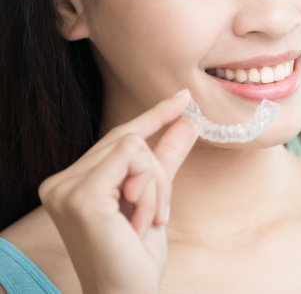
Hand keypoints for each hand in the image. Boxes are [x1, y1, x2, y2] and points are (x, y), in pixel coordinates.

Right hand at [38, 90, 197, 293]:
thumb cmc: (135, 256)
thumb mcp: (154, 198)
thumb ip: (166, 159)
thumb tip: (187, 121)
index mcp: (70, 182)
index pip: (117, 138)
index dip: (152, 116)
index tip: (181, 98)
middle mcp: (59, 182)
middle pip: (129, 140)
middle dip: (158, 173)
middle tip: (160, 214)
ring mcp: (65, 188)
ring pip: (134, 147)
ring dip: (156, 186)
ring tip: (146, 222)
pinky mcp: (82, 196)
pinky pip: (133, 160)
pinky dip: (151, 190)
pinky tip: (141, 221)